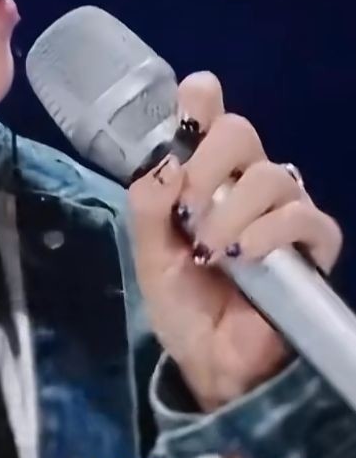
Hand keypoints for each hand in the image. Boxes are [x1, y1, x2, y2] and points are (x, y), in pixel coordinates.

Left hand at [126, 71, 342, 411]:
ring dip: (231, 211)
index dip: (201, 99)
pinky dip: (268, 231)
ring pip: (271, 176)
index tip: (192, 100)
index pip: (208, 116)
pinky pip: (304, 218)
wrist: (208, 357)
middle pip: (241, 132)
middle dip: (209, 162)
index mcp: (202, 174)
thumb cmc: (179, 298)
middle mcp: (245, 182)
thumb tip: (164, 164)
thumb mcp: (147, 251)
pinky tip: (244, 254)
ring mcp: (281, 211)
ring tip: (208, 248)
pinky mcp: (311, 246)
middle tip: (188, 206)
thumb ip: (148, 206)